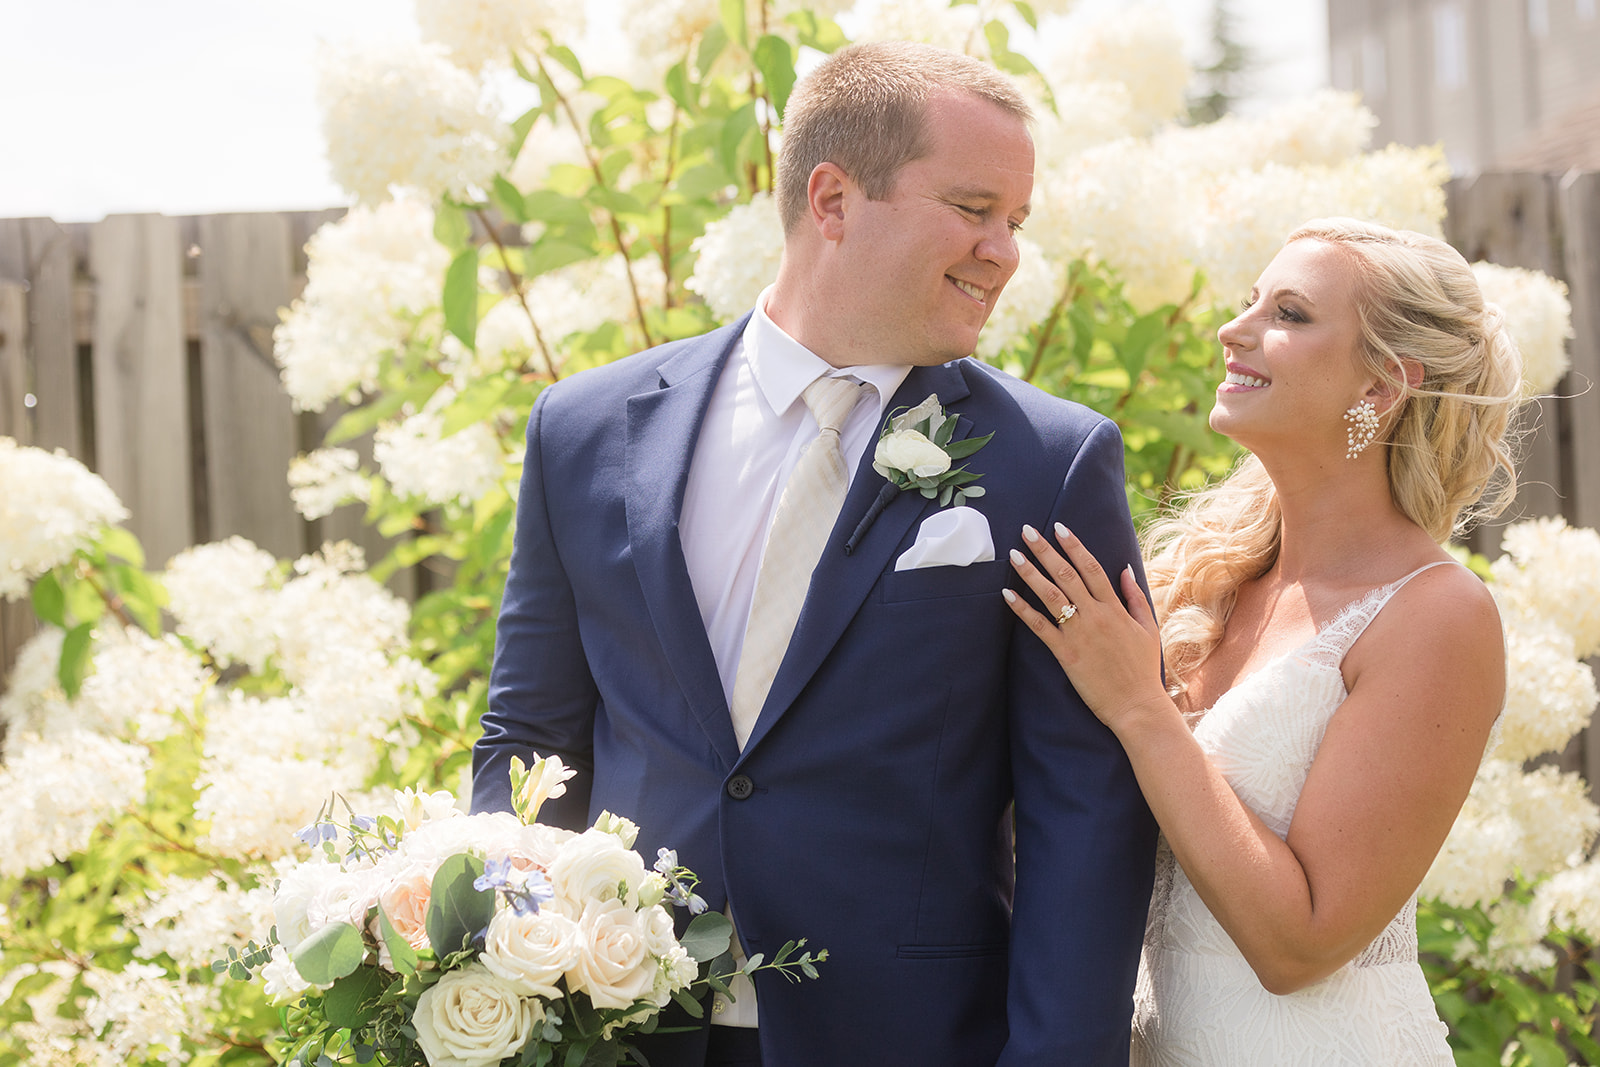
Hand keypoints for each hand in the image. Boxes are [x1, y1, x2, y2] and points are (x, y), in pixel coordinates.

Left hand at [1003, 523, 1170, 731]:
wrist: (1137, 706)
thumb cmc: (1143, 670)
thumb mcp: (1148, 628)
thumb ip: (1136, 597)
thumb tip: (1124, 570)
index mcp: (1115, 608)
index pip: (1091, 568)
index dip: (1074, 545)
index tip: (1059, 527)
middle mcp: (1095, 616)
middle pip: (1067, 575)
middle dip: (1045, 550)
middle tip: (1027, 530)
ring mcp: (1079, 634)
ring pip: (1050, 595)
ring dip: (1030, 573)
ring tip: (1014, 555)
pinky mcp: (1065, 654)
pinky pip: (1039, 627)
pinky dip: (1022, 609)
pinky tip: (1007, 594)